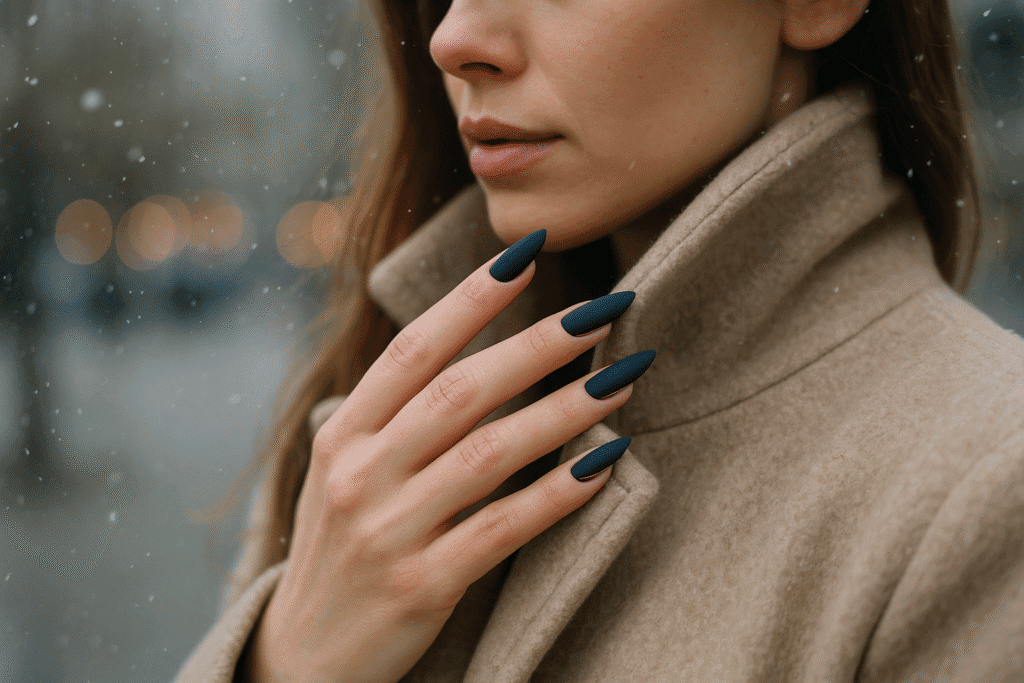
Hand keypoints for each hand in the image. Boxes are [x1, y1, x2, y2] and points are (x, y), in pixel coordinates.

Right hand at [247, 231, 648, 682]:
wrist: (304, 659)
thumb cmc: (339, 549)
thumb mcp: (343, 471)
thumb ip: (392, 416)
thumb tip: (468, 349)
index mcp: (343, 435)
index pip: (412, 350)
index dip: (471, 299)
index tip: (527, 255)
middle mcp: (360, 474)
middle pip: (460, 391)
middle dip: (538, 344)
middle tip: (602, 310)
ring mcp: (388, 531)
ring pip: (490, 454)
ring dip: (563, 411)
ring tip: (621, 379)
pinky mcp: (421, 586)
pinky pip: (502, 530)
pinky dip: (557, 495)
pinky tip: (605, 465)